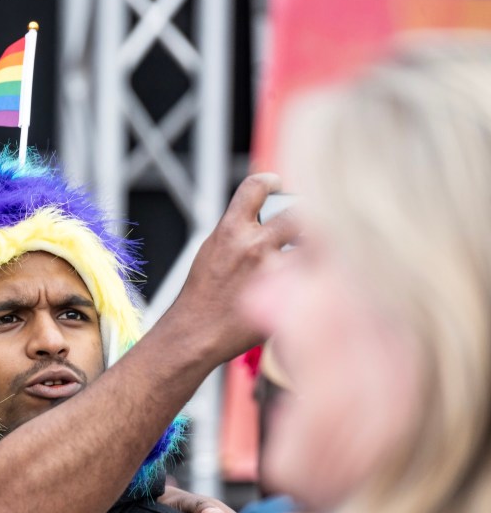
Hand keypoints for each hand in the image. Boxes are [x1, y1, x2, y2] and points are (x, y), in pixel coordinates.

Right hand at [168, 173, 299, 364]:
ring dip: (313, 244)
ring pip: (312, 242)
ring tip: (310, 250)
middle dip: (303, 214)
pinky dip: (313, 273)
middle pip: (296, 211)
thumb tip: (262, 213)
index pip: (256, 186)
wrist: (198, 331)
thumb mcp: (211, 249)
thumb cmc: (202, 293)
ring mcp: (273, 269)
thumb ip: (237, 228)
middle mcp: (254, 244)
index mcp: (230, 229)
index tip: (278, 185)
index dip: (270, 181)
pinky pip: (313, 273)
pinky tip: (306, 279)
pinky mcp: (288, 293)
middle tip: (304, 221)